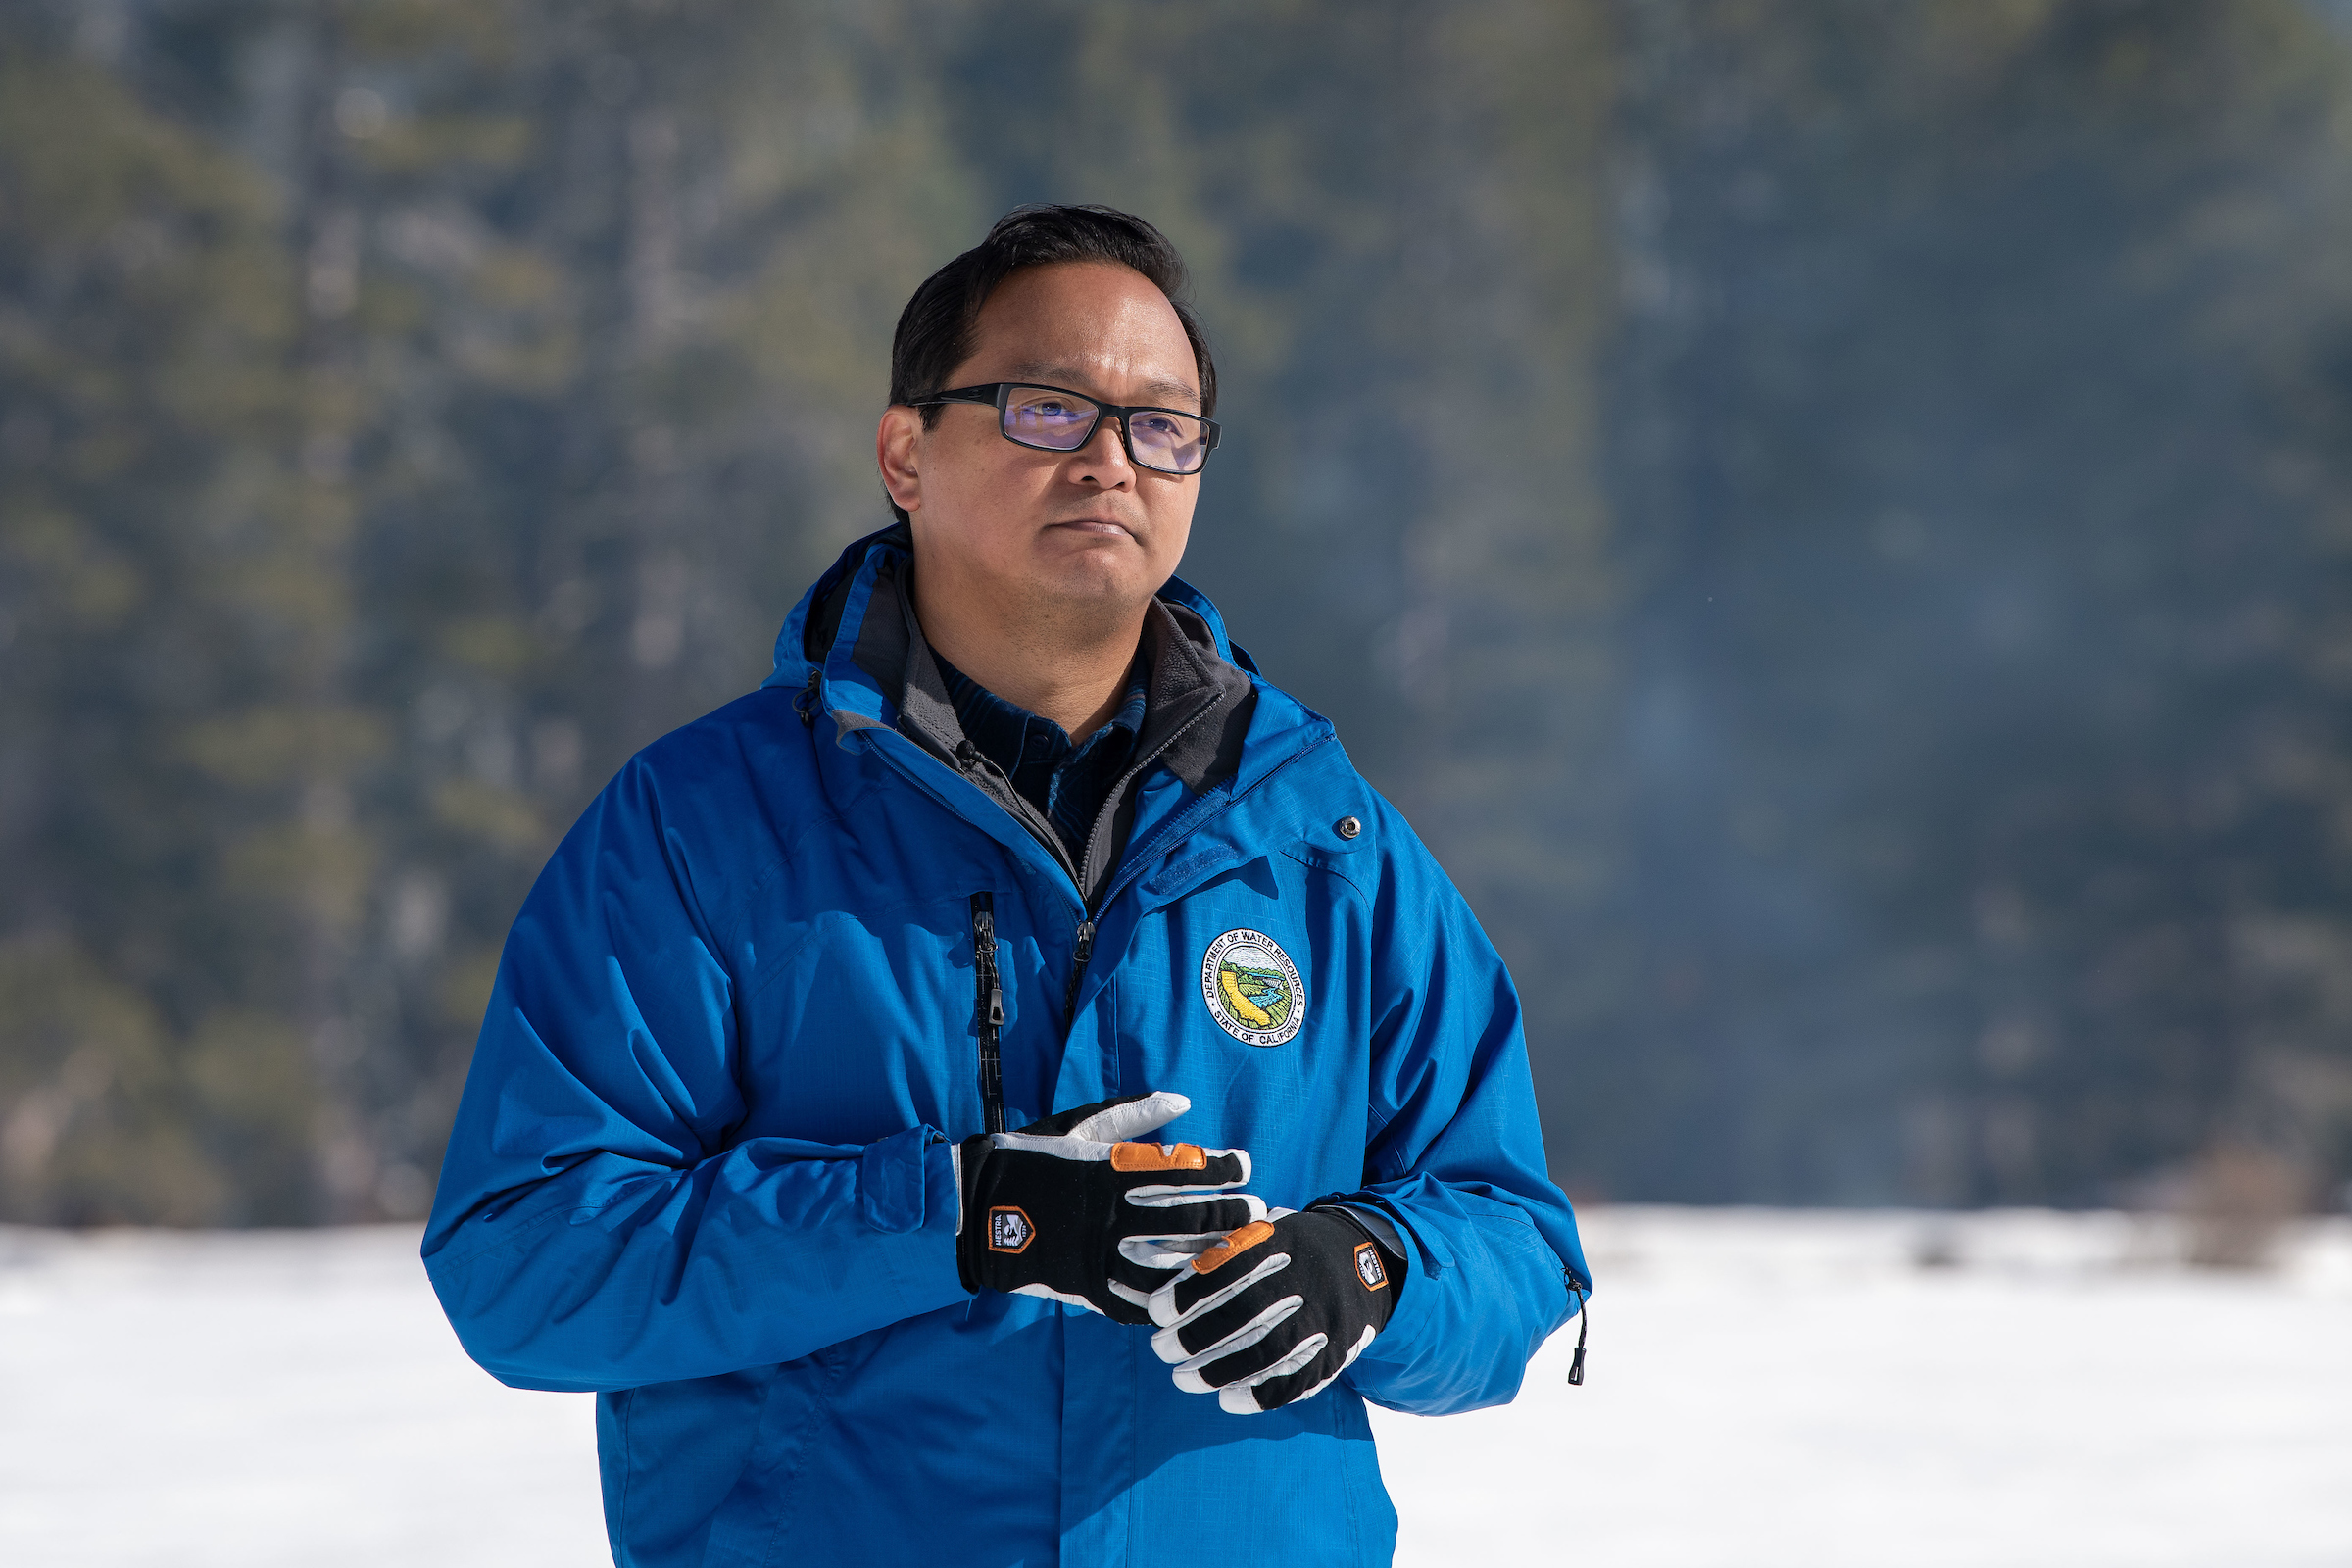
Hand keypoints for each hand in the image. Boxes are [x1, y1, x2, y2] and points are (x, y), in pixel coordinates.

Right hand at [957, 1091, 1263, 1323]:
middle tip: (1258, 1208)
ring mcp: (1096, 1252)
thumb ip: (1133, 1114)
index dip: (1221, 1166)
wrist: (974, 1204)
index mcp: (1109, 1169)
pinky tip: (1193, 1294)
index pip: (1181, 1167)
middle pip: (1185, 1214)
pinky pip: (1132, 1300)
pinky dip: (1164, 1299)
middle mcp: (1108, 1211)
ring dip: (1208, 1256)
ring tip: (1239, 1252)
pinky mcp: (1083, 1285)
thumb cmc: (1031, 1157)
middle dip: (1228, 1211)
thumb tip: (1184, 1100)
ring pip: (1166, 1260)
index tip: (1246, 1164)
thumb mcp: (1080, 1126)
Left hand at [1147, 1205, 1400, 1412]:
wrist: (1367, 1258)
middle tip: (1161, 1349)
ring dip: (1219, 1370)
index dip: (1189, 1291)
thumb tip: (1163, 1272)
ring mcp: (1323, 1315)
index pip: (1229, 1266)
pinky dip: (1260, 1395)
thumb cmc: (1295, 1246)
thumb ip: (1226, 1246)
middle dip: (1196, 1336)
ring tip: (1182, 1380)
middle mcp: (1304, 1278)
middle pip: (1245, 1312)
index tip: (1155, 1311)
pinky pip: (1299, 1379)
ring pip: (1269, 1350)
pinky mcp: (1337, 1348)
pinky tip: (1228, 1401)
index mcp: (1282, 1240)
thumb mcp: (1267, 1229)